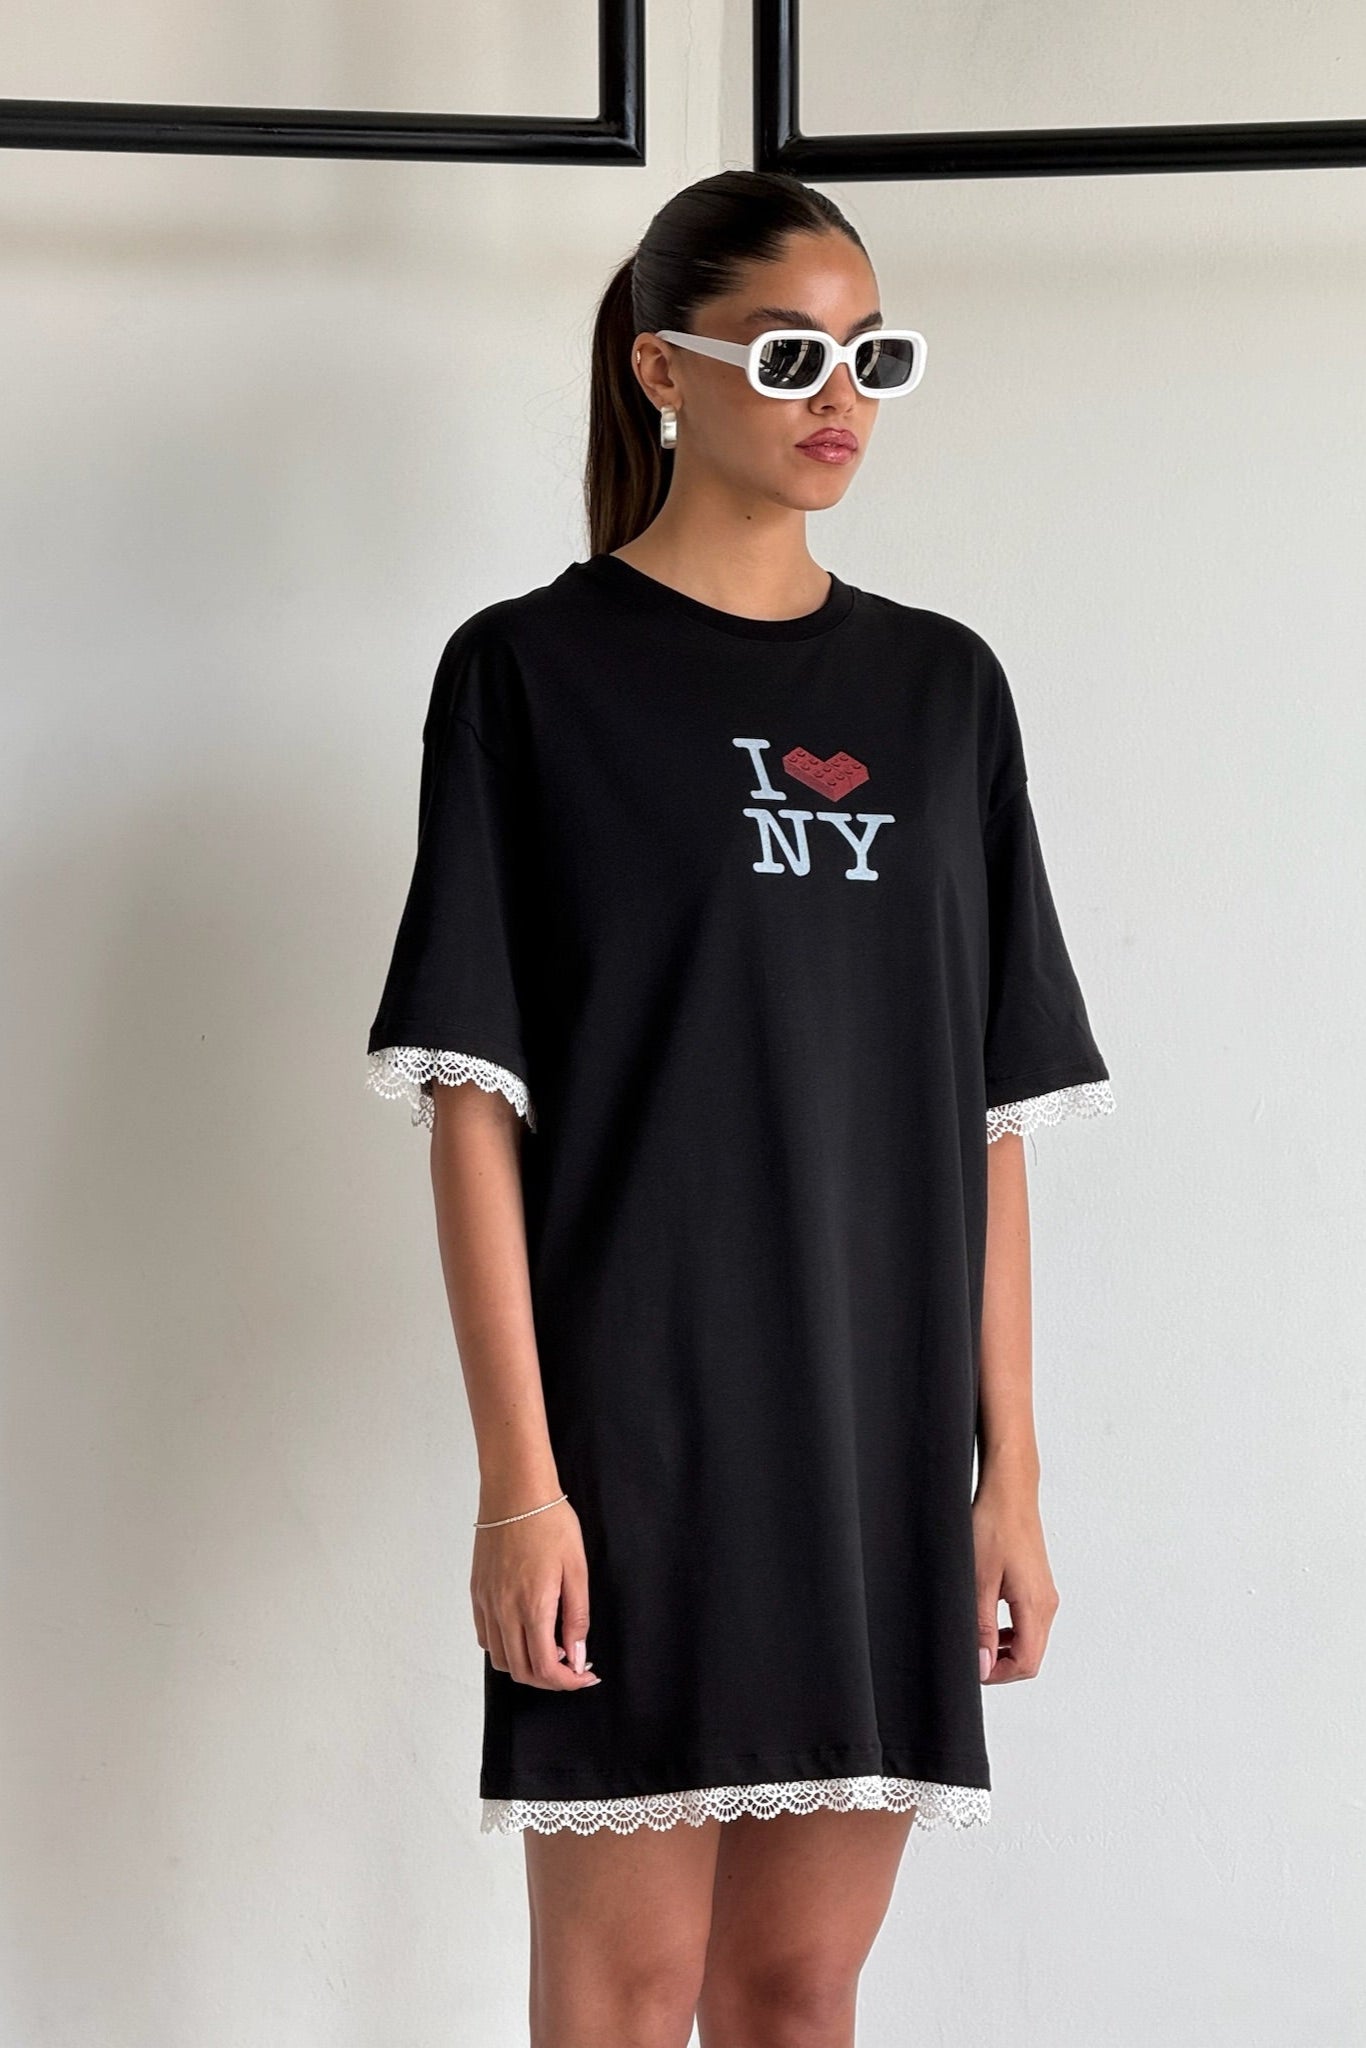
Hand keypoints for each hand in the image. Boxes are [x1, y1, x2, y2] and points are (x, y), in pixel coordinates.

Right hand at [471, 1496, 601, 1690]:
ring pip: (500, 1659)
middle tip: (573, 1668)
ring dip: (526, 1666)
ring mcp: (487, 1603)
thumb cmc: (549, 1522)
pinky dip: (505, 1648)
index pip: (546, 1668)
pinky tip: (525, 1632)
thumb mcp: (576, 1568)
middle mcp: (503, 1610)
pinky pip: (486, 1636)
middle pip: (521, 1671)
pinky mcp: (477, 1592)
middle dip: (550, 1679)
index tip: (585, 1676)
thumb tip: (577, 1656)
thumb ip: (577, 1617)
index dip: (568, 1682)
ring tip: (551, 1649)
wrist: (515, 1491)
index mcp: (532, 1606)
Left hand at [972, 1469, 1058, 1683]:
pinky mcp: (1038, 1585)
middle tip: (971, 1655)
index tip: (973, 1668)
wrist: (1009, 1491)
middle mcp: (1047, 1603)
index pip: (1027, 1663)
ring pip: (1029, 1640)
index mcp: (1036, 1606)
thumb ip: (981, 1626)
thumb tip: (983, 1664)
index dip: (998, 1674)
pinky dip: (1009, 1630)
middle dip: (1001, 1664)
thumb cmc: (994, 1525)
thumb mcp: (979, 1580)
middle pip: (1031, 1656)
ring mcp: (1045, 1593)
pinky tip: (987, 1618)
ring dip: (1004, 1648)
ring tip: (975, 1637)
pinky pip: (1028, 1622)